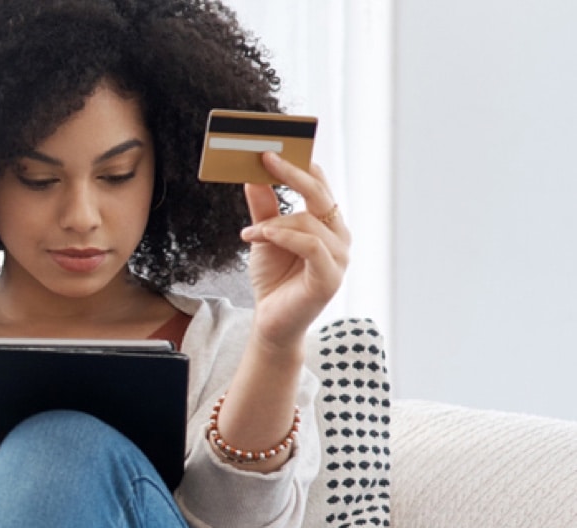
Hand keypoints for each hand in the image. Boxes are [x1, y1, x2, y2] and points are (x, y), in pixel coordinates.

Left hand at [241, 152, 351, 349]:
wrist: (271, 321)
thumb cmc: (273, 279)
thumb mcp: (263, 236)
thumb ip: (263, 207)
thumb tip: (253, 175)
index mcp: (328, 224)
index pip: (321, 186)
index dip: (302, 164)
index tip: (278, 145)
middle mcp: (339, 237)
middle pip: (321, 195)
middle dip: (292, 173)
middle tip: (265, 157)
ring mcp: (339, 257)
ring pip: (310, 221)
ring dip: (274, 222)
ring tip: (249, 232)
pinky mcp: (330, 277)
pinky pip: (310, 245)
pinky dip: (284, 236)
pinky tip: (260, 235)